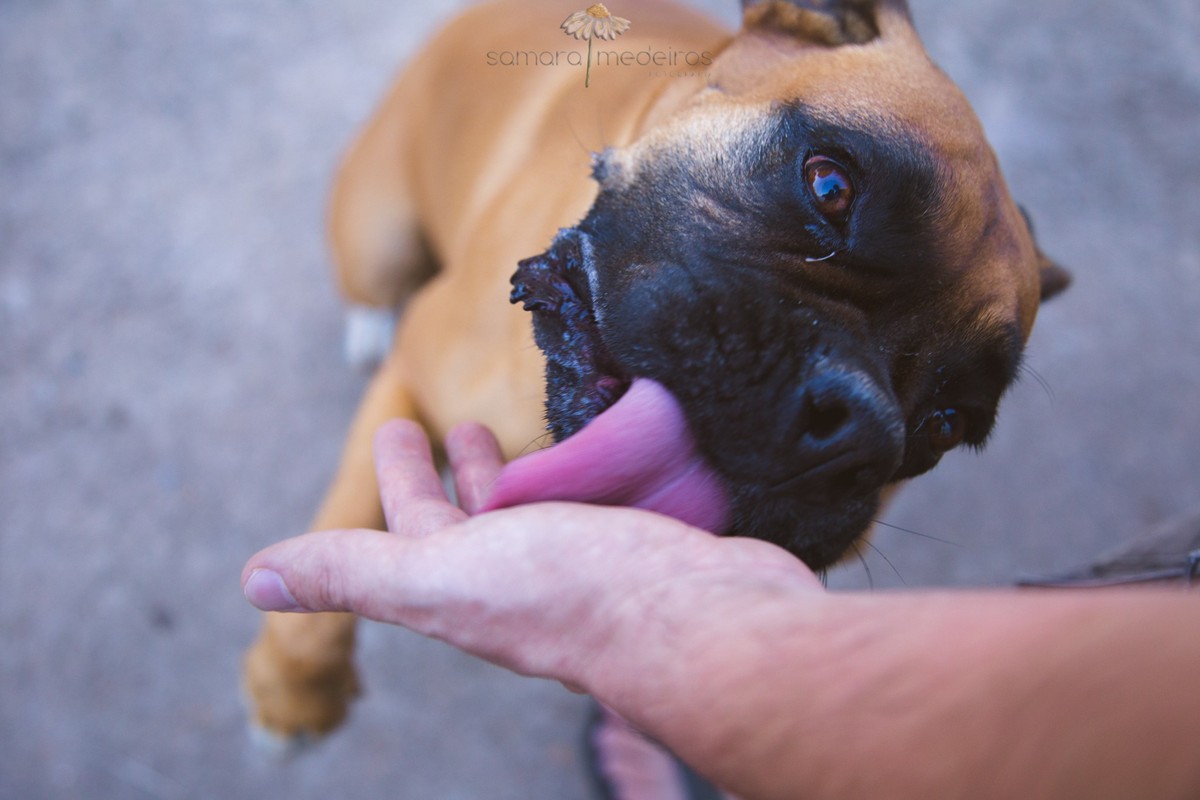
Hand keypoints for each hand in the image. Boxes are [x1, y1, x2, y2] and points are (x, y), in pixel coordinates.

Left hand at [241, 419, 820, 696]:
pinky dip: (596, 470)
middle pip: (479, 520)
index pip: (415, 527)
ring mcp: (593, 564)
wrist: (709, 626)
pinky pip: (607, 502)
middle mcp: (527, 579)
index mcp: (469, 586)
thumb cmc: (576, 595)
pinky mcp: (649, 545)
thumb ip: (356, 573)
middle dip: (459, 471)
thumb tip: (254, 581)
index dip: (399, 478)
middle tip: (456, 424)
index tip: (396, 425)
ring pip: (547, 511)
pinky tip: (613, 442)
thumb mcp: (443, 575)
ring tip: (524, 429)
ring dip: (526, 470)